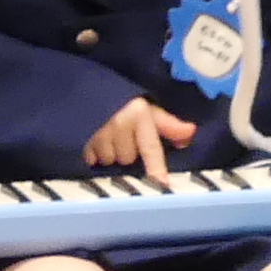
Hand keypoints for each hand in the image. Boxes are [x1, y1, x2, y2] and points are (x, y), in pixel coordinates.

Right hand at [85, 97, 199, 177]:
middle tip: (122, 136)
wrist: (84, 86)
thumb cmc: (121, 99)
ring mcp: (97, 132)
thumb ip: (168, 124)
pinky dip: (93, 154)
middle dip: (126, 151)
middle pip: (128, 158)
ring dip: (109, 154)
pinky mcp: (80, 138)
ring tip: (106, 138)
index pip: (150, 147)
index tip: (161, 183)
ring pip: (110, 160)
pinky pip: (91, 159)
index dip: (156, 167)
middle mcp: (118, 124)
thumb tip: (190, 133)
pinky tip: (94, 142)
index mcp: (138, 114)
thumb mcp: (146, 108)